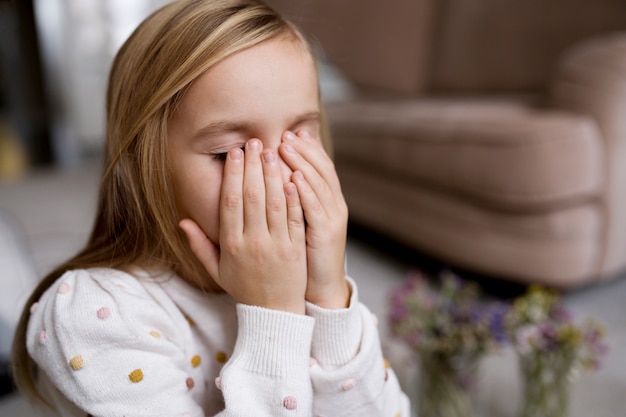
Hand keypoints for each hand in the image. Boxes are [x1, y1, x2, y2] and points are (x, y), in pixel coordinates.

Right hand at [180, 139, 307, 313]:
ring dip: (274, 174)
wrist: (273, 313)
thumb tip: (182, 220)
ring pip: (275, 202)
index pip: (230, 202)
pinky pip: (296, 217)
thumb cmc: (244, 288)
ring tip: (274, 150)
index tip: (235, 153)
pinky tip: (294, 175)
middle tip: (254, 141)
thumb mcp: (216, 270)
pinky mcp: (297, 248)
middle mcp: (253, 242)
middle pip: (252, 196)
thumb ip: (199, 245)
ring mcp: (277, 244)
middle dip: (253, 166)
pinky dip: (295, 196)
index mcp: (231, 245)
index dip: (232, 175)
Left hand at [279, 130, 349, 308]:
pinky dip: (306, 191)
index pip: (320, 167)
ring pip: (319, 184)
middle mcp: (334, 206)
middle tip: (287, 134)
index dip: (307, 149)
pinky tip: (294, 177)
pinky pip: (316, 208)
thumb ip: (295, 200)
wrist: (321, 287)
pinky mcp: (327, 234)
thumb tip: (279, 177)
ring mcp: (333, 219)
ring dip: (303, 163)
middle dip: (304, 150)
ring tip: (286, 147)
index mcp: (329, 202)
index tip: (290, 133)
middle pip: (321, 170)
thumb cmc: (306, 255)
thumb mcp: (302, 223)